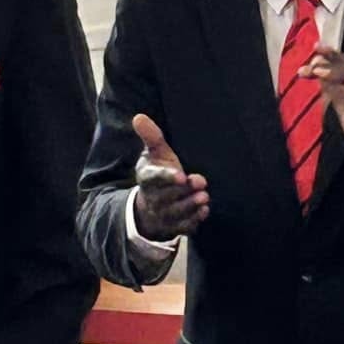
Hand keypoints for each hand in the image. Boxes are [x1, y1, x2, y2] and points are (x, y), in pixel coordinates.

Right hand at [132, 113, 209, 238]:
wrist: (151, 204)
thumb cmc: (157, 173)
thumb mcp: (153, 153)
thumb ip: (150, 136)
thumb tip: (139, 117)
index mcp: (146, 178)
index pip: (153, 178)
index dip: (166, 177)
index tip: (181, 175)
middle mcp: (152, 198)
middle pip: (166, 196)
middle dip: (183, 191)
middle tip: (201, 182)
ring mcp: (162, 214)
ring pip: (175, 212)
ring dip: (190, 206)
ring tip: (204, 197)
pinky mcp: (173, 226)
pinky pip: (182, 227)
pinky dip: (193, 221)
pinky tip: (204, 211)